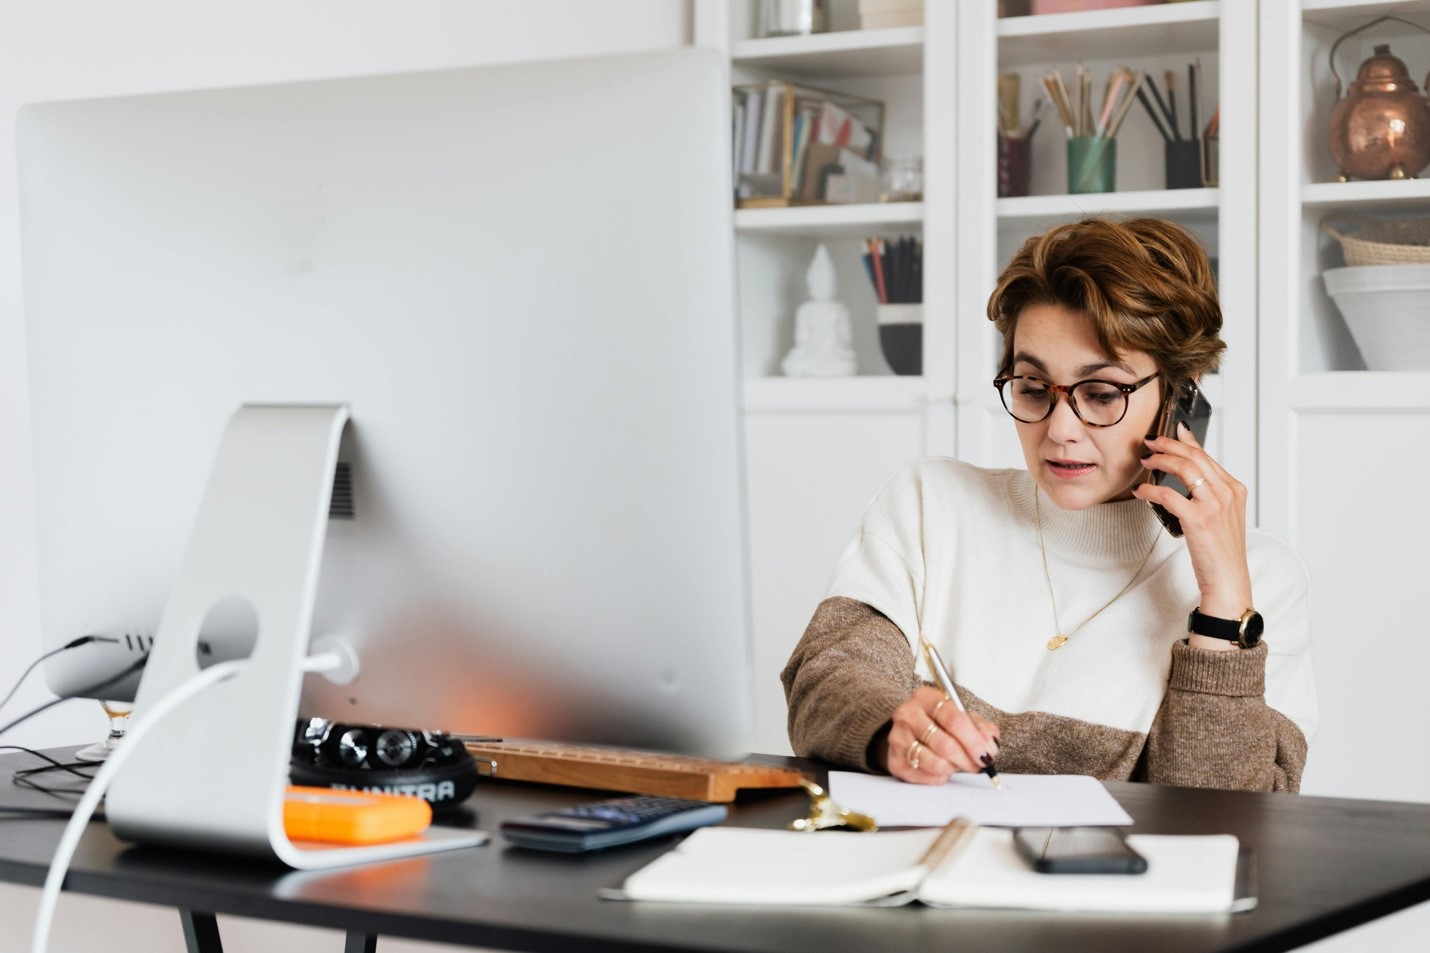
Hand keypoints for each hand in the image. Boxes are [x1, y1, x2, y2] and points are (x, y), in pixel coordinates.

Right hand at [885, 685, 1000, 784]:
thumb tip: (989, 744)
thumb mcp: (962, 716)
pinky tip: (942, 768)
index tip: (986, 754)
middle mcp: (907, 715)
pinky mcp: (895, 760)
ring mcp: (898, 738)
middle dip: (967, 759)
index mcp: (926, 697)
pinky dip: (940, 776)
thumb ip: (981, 727)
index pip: (954, 719)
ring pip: (935, 763)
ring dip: (953, 768)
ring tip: (957, 763)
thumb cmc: (940, 722)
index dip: (974, 740)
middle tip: (977, 765)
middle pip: (945, 744)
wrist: (910, 731)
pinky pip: (925, 776)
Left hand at [1133, 422, 1252, 641]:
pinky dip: (1151, 490)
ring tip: (1145, 460)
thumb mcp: (1222, 515)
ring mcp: (1214, 505)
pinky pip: (1168, 495)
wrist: (1228, 578)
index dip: (1187, 441)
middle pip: (1195, 457)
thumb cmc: (1221, 550)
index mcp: (1234, 489)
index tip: (1173, 431)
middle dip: (1169, 445)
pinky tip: (1141, 491)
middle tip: (1150, 442)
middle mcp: (1227, 493)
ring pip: (1184, 469)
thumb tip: (1189, 474)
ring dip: (1160, 460)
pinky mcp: (1198, 519)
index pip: (1207, 456)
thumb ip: (1210, 493)